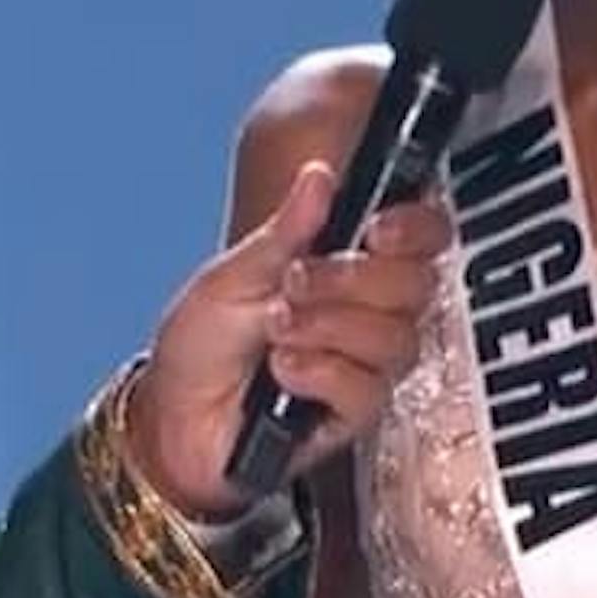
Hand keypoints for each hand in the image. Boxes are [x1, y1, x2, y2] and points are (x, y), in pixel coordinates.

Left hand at [130, 162, 452, 517]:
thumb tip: (318, 178)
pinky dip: (320, 374)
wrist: (176, 419)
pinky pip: (369, 388)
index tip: (377, 230)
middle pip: (416, 285)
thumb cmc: (201, 348)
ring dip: (328, 328)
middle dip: (350, 280)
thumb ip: (284, 231)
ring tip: (277, 331)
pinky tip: (284, 373)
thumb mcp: (232, 276)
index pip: (420, 236)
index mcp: (344, 263)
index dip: (414, 227)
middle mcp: (365, 310)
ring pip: (395, 337)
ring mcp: (364, 361)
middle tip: (294, 283)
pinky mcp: (355, 411)